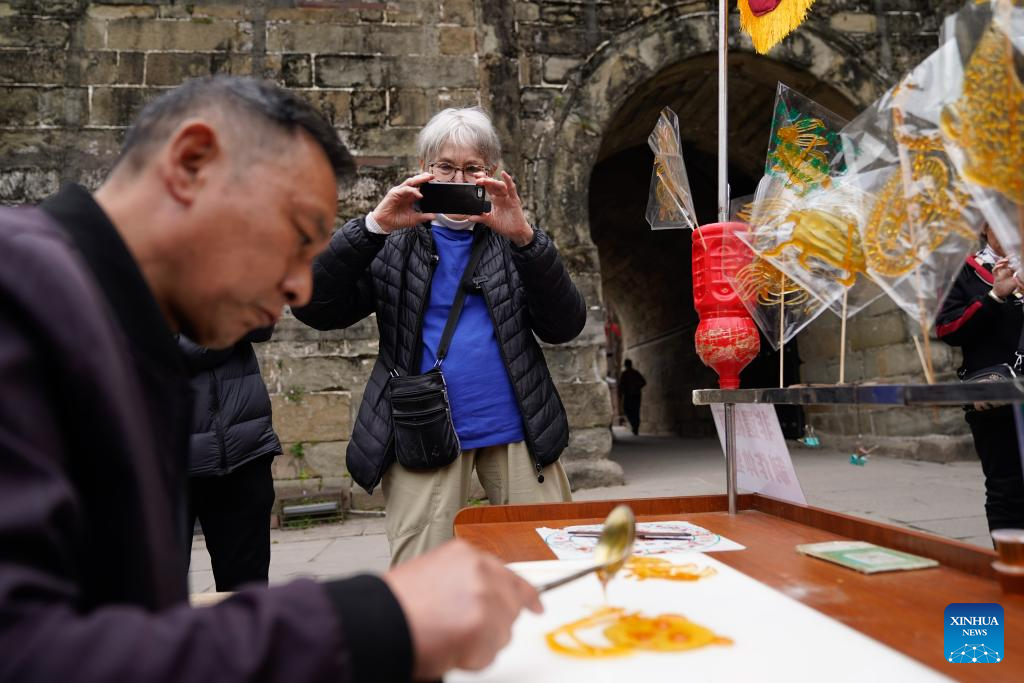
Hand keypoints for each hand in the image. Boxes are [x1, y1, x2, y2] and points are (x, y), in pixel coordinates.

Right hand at [369, 173, 435, 232]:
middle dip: (424, 178)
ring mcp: (399, 192)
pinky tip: (419, 194)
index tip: (435, 182)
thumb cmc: (397, 220)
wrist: (385, 224)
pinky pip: (404, 189)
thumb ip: (423, 217)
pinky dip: (412, 190)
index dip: (426, 184)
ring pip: (410, 182)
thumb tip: (434, 216)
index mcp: (410, 197)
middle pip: (415, 182)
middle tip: (433, 176)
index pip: (419, 187)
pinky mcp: (394, 193)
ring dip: (419, 179)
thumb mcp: (414, 219)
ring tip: (427, 178)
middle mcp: (405, 193)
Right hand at [382, 539, 541, 678]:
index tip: (537, 605)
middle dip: (494, 624)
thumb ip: (463, 582)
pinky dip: (471, 658)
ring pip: (502, 632)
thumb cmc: (395, 606)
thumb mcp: (431, 575)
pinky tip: (449, 647)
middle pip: (510, 606)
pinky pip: (490, 652)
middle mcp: (480, 570)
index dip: (525, 594)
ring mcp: (485, 596)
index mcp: (466, 555)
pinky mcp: (483, 624)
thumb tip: (480, 601)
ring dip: (480, 642)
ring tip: (447, 637)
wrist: (378, 621)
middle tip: (464, 634)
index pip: (509, 574)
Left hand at [468, 171, 534, 246]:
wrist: (515, 232)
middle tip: (477, 177)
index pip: (487, 187)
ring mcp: (508, 197)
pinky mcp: (515, 200)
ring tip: (485, 180)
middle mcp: (502, 196)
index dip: (482, 181)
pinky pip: (512, 188)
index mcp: (495, 199)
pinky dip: (508, 180)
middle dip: (485, 180)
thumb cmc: (505, 225)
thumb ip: (480, 218)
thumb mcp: (490, 221)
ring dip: (492, 182)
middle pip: (493, 184)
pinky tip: (504, 174)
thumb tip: (469, 218)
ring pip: (500, 185)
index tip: (474, 177)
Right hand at [992, 258, 1016, 297]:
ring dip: (1002, 261)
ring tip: (1006, 259)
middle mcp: (1004, 271)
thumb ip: (1017, 279)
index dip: (1014, 260)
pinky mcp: (995, 276)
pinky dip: (997, 267)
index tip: (1017, 257)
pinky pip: (994, 270)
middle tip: (1012, 255)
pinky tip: (1001, 265)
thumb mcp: (1015, 283)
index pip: (1012, 264)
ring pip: (998, 264)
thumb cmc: (1008, 289)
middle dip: (1008, 258)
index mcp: (1010, 272)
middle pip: (1005, 262)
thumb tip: (1019, 275)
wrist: (1001, 294)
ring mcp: (999, 273)